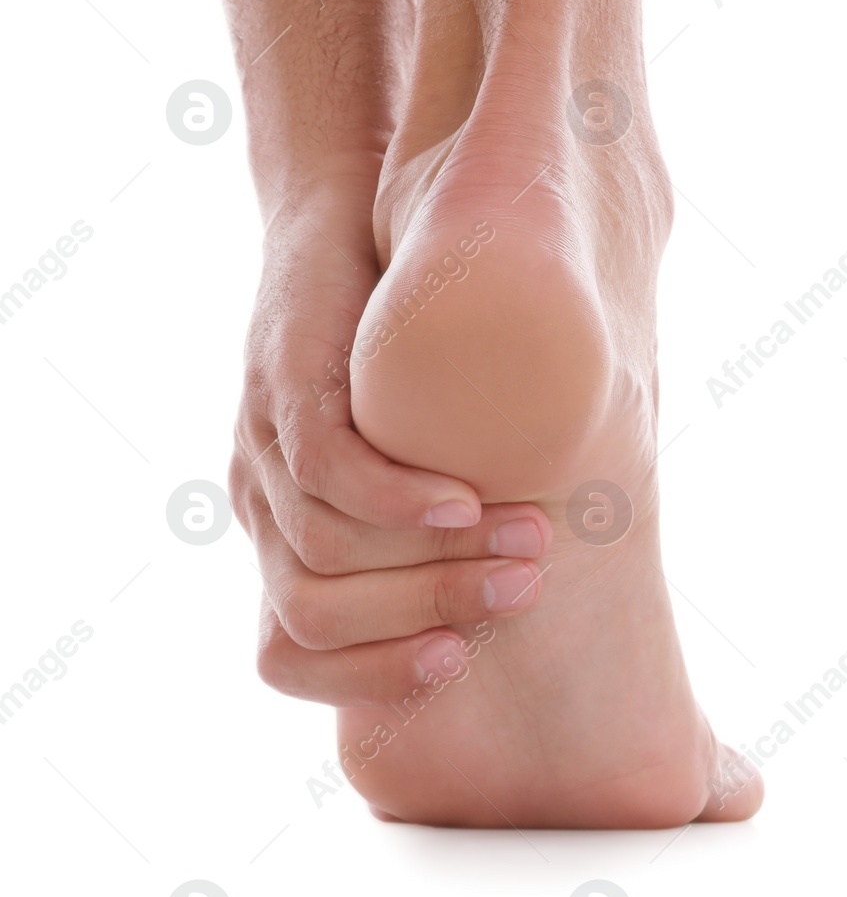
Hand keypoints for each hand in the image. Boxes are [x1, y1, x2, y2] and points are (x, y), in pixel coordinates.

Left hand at [231, 190, 547, 704]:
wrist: (344, 220)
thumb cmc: (398, 347)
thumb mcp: (417, 449)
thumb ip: (446, 521)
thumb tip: (538, 579)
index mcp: (283, 538)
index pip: (286, 654)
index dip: (365, 676)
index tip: (458, 661)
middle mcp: (258, 504)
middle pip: (310, 617)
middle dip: (421, 621)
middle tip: (524, 594)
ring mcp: (259, 445)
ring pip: (324, 552)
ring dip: (435, 561)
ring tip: (530, 543)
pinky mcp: (281, 383)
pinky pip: (326, 467)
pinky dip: (400, 498)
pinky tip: (467, 498)